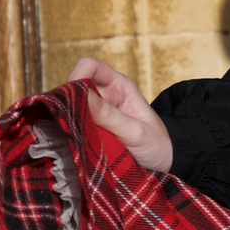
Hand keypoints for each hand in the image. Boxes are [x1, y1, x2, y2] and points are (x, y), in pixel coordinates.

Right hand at [70, 58, 173, 173]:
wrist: (163, 162)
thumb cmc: (156, 144)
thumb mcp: (135, 131)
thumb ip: (108, 115)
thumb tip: (79, 95)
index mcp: (120, 86)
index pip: (91, 67)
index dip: (77, 75)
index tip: (71, 98)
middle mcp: (105, 94)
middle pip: (75, 86)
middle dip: (68, 101)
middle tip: (67, 120)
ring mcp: (96, 112)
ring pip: (71, 106)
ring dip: (67, 118)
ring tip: (70, 133)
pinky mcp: (90, 128)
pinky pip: (73, 123)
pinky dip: (69, 130)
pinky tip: (71, 140)